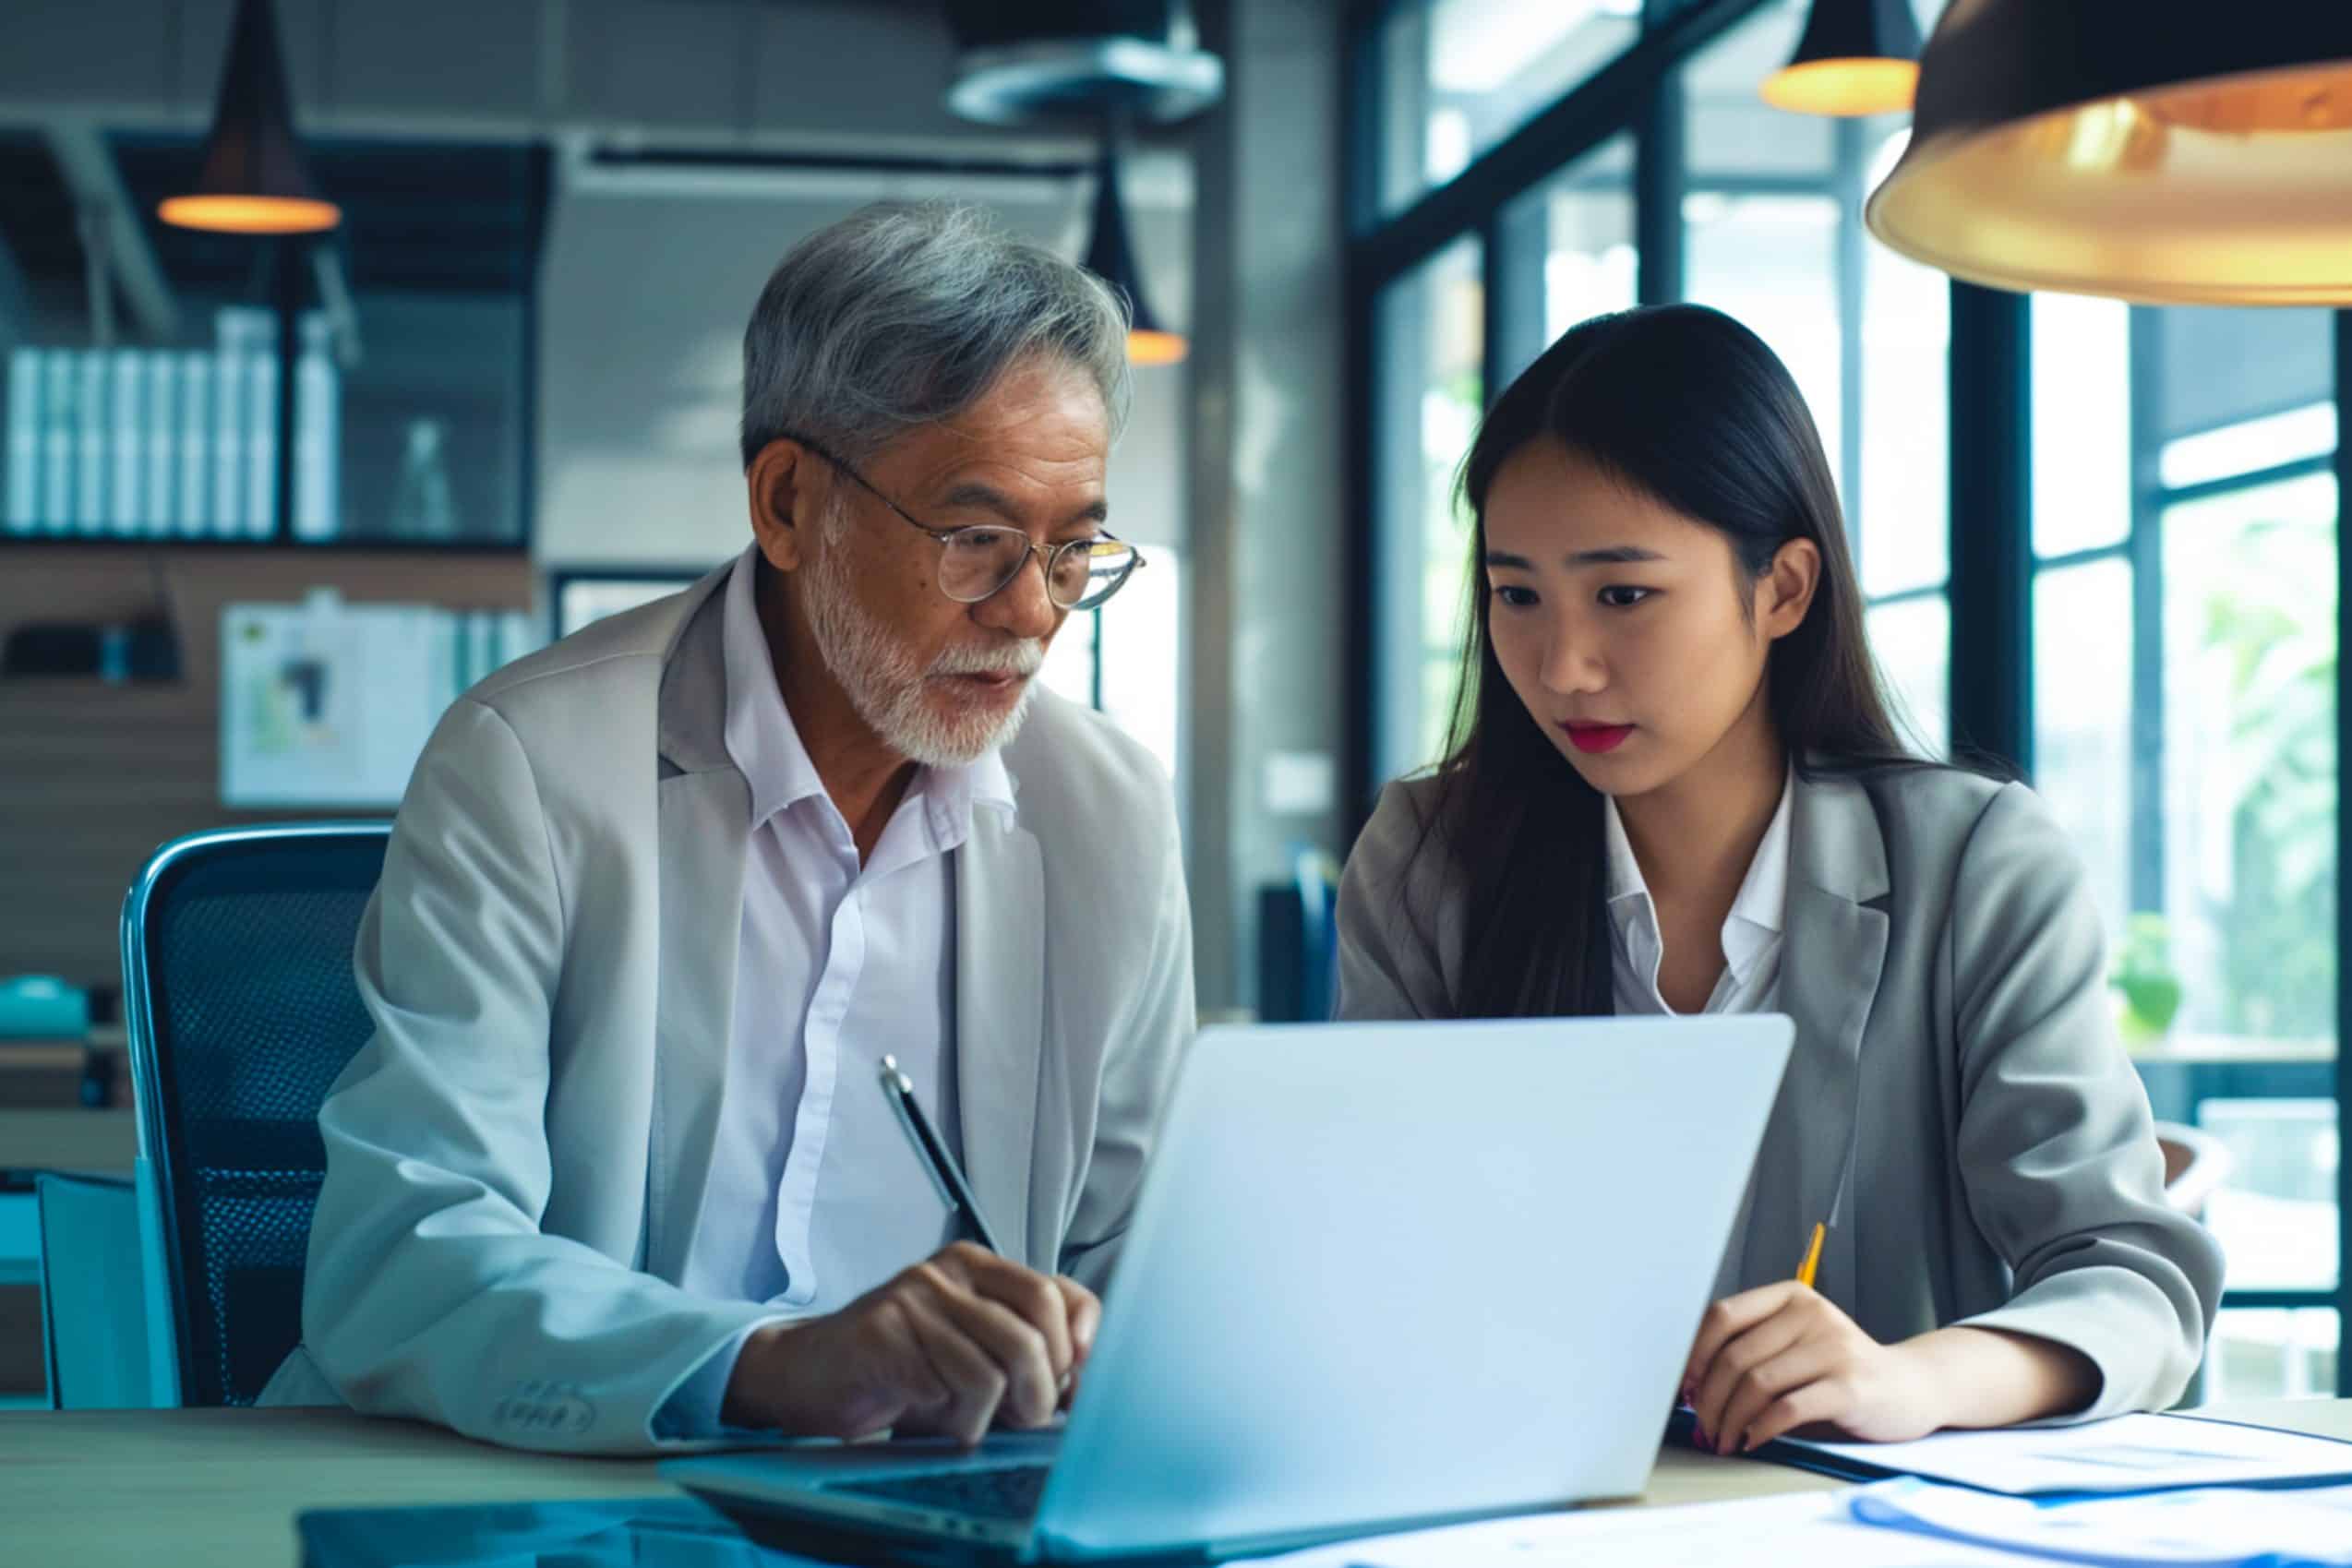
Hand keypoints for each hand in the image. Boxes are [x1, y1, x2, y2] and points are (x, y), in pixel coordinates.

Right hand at [722, 1242, 1100, 1444]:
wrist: (809, 1373)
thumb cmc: (899, 1365)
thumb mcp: (967, 1347)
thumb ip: (1020, 1348)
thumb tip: (1082, 1383)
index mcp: (976, 1265)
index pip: (1056, 1292)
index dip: (1080, 1342)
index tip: (1077, 1381)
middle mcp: (948, 1272)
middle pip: (1034, 1330)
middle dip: (1043, 1389)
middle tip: (1029, 1420)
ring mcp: (914, 1299)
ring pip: (995, 1369)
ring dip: (991, 1418)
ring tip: (967, 1426)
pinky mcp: (885, 1333)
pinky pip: (949, 1389)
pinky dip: (951, 1420)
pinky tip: (930, 1418)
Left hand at [1682, 1282, 1943, 1454]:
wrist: (1910, 1387)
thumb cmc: (1839, 1369)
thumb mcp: (1797, 1342)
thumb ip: (1754, 1347)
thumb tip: (1690, 1383)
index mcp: (1791, 1296)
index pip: (1722, 1315)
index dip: (1694, 1355)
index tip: (1684, 1388)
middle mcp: (1811, 1314)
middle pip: (1735, 1356)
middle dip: (1709, 1399)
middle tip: (1703, 1428)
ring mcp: (1833, 1348)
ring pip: (1757, 1384)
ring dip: (1729, 1420)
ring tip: (1723, 1440)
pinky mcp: (1850, 1386)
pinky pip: (1787, 1408)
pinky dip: (1760, 1429)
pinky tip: (1752, 1441)